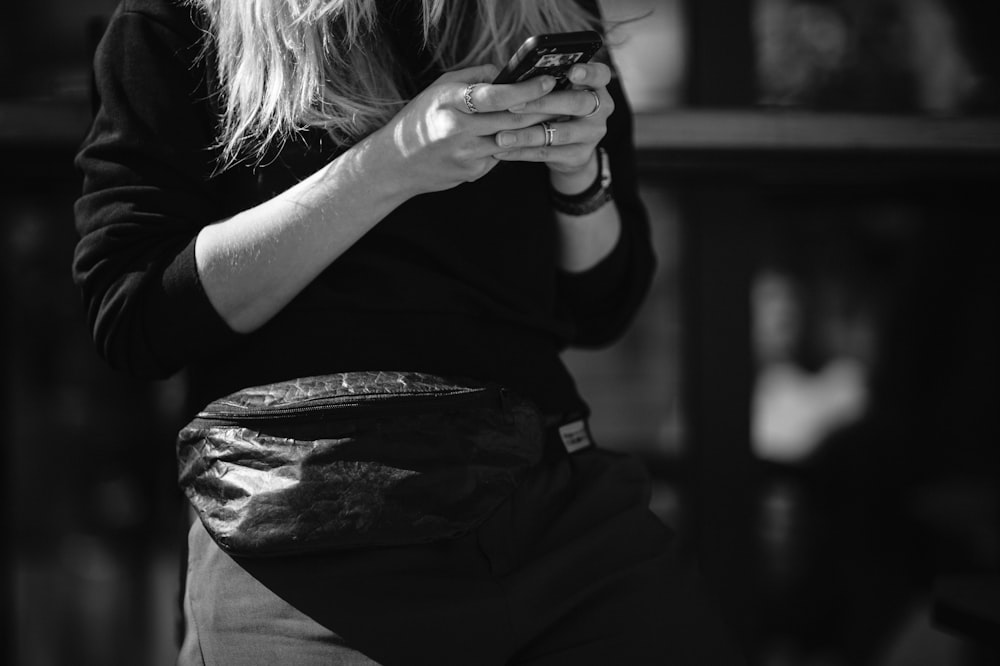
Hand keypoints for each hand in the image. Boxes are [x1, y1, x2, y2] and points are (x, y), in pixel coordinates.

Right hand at [369, 65, 558, 196]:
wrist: (397, 163)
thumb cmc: (421, 118)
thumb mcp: (440, 88)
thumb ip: (475, 76)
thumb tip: (508, 71)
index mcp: (450, 103)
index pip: (497, 96)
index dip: (526, 90)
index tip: (548, 81)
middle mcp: (459, 130)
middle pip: (512, 121)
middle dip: (542, 110)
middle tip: (562, 99)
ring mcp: (467, 155)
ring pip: (511, 140)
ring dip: (532, 129)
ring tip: (549, 116)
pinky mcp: (473, 173)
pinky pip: (500, 155)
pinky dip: (508, 144)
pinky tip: (511, 137)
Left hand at [490, 63, 613, 184]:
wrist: (571, 148)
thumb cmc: (557, 107)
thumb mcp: (559, 91)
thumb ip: (547, 82)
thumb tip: (514, 78)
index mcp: (596, 85)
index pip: (600, 74)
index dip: (587, 72)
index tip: (572, 71)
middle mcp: (600, 109)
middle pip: (576, 103)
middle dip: (543, 103)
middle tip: (513, 105)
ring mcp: (592, 134)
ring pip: (560, 133)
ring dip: (527, 135)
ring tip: (500, 137)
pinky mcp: (579, 156)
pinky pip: (547, 153)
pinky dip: (522, 152)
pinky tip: (502, 151)